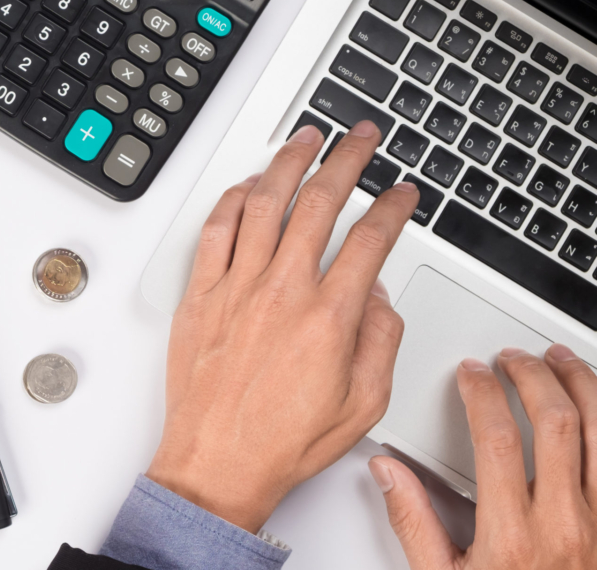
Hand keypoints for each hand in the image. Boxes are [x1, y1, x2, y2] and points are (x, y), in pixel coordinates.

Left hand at [146, 121, 419, 532]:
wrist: (217, 463)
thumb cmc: (281, 441)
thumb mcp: (363, 403)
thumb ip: (379, 340)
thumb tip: (377, 295)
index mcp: (328, 317)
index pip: (370, 240)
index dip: (393, 207)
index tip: (402, 193)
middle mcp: (280, 292)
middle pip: (318, 202)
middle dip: (346, 159)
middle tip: (360, 138)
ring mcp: (235, 289)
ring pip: (263, 203)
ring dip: (288, 162)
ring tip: (306, 138)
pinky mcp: (199, 296)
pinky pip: (214, 230)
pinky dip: (231, 199)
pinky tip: (246, 184)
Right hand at [371, 346, 596, 568]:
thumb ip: (413, 522)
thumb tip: (389, 474)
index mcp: (513, 536)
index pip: (498, 438)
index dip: (483, 393)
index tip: (472, 374)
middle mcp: (566, 526)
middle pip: (558, 423)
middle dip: (534, 376)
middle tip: (514, 359)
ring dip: (586, 387)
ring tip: (564, 363)